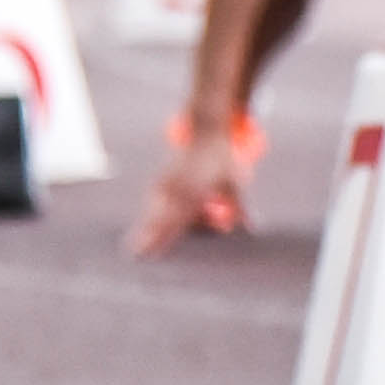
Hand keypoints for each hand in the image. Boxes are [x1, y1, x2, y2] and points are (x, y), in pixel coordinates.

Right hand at [128, 116, 253, 257]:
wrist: (207, 130)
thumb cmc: (223, 159)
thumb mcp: (235, 181)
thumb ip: (240, 206)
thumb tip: (252, 228)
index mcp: (197, 189)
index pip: (180, 216)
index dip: (169, 233)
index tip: (159, 248)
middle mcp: (178, 186)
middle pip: (161, 216)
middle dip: (149, 235)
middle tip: (136, 254)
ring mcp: (167, 181)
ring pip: (153, 208)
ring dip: (144, 227)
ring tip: (132, 248)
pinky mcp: (161, 177)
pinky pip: (152, 199)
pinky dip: (147, 213)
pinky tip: (139, 228)